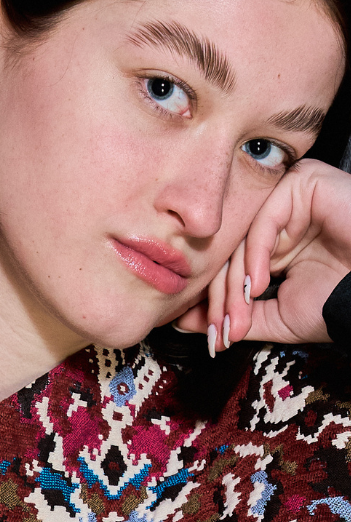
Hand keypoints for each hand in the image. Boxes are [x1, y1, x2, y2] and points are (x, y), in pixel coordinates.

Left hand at [174, 157, 350, 351]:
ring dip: (235, 285)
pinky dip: (256, 255)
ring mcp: (292, 197)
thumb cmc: (341, 300)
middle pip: (231, 252)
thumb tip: (185, 320)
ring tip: (240, 318)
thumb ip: (236, 314)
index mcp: (276, 244)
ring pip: (242, 237)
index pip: (231, 266)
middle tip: (223, 333)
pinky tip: (260, 284)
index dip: (219, 304)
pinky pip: (264, 219)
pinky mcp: (303, 182)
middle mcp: (281, 217)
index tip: (213, 338)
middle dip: (223, 300)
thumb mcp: (278, 316)